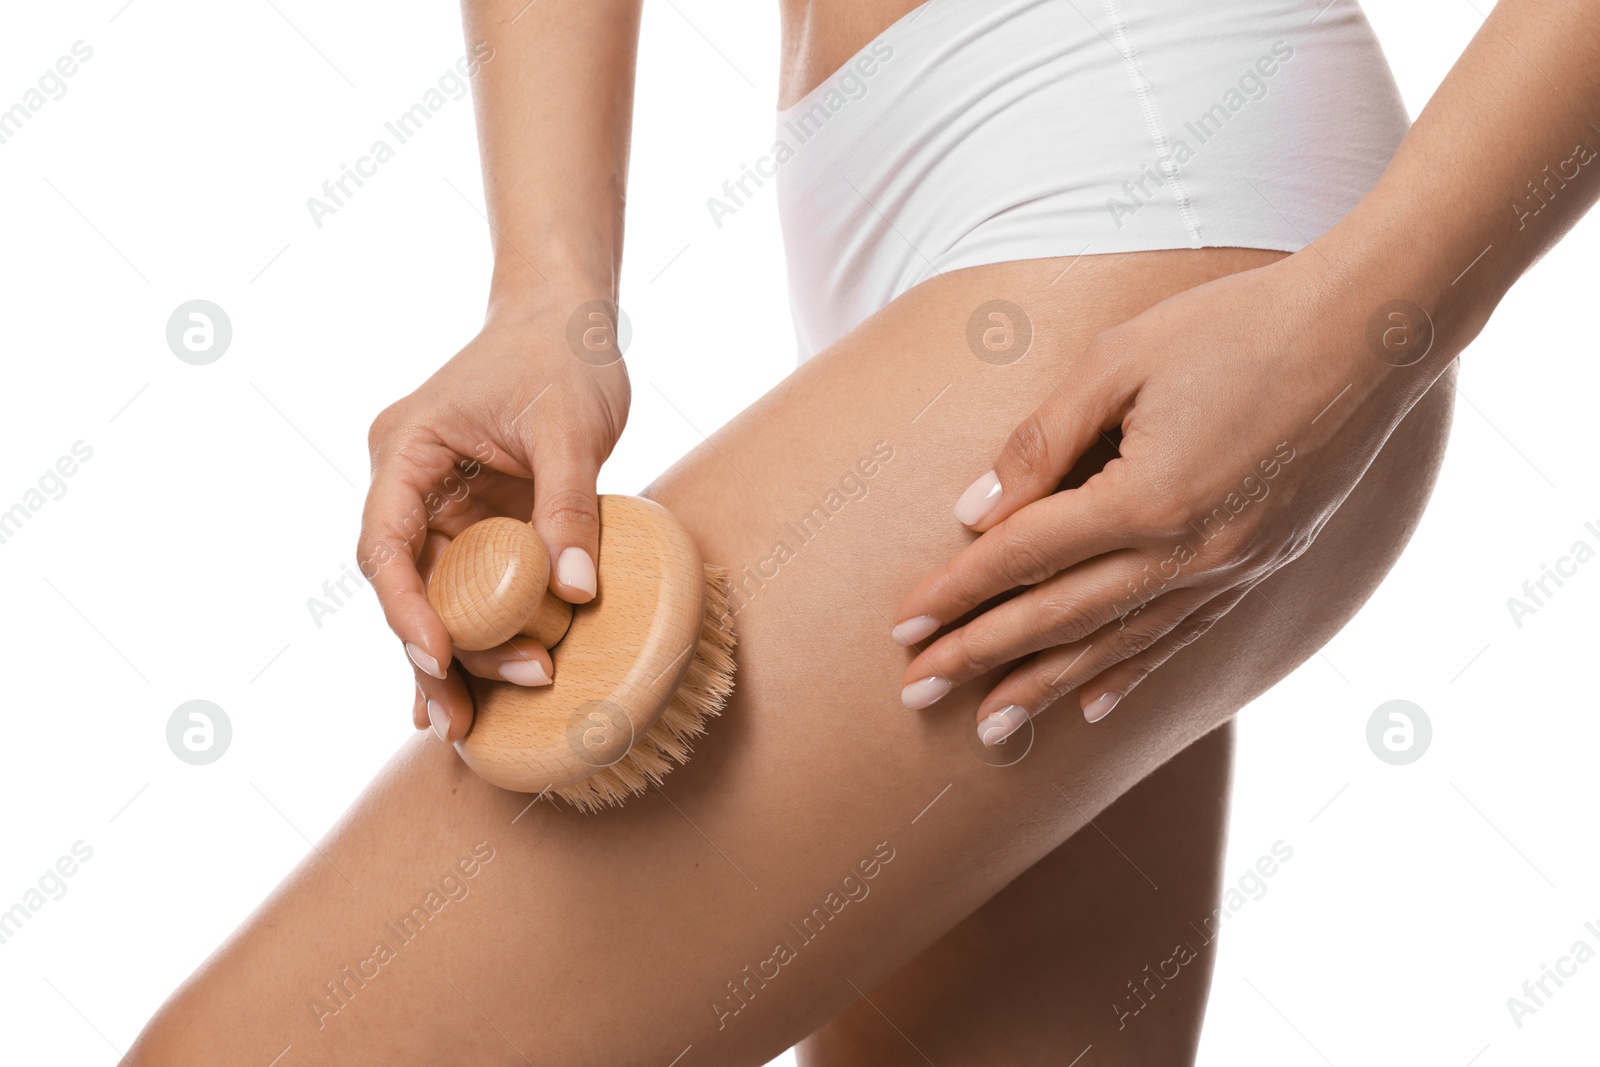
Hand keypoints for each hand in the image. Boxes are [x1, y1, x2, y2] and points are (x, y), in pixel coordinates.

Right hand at [358, 295, 629, 740]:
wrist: (565, 319)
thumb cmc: (562, 355)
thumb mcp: (572, 427)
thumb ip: (570, 504)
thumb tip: (575, 593)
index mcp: (407, 449)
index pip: (385, 541)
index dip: (404, 606)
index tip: (437, 656)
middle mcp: (409, 483)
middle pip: (406, 582)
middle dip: (432, 652)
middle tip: (464, 716)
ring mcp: (438, 505)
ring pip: (433, 595)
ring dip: (452, 656)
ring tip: (465, 727)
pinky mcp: (474, 521)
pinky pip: (466, 586)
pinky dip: (469, 636)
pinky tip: (462, 698)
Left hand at [891, 254, 1418, 743]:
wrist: (1372, 332)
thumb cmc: (1236, 325)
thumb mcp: (1119, 359)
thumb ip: (1041, 442)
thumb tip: (974, 515)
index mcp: (1146, 498)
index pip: (1022, 560)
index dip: (955, 594)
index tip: (901, 627)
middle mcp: (1188, 554)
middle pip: (1058, 619)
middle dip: (980, 658)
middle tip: (916, 693)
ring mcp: (1230, 571)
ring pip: (1117, 647)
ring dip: (1046, 688)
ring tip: (990, 728)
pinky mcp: (1261, 569)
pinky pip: (1181, 640)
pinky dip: (1130, 675)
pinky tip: (1093, 707)